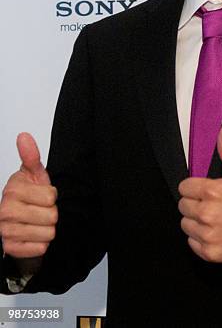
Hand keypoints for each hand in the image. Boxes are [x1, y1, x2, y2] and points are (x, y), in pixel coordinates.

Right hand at [0, 133, 57, 258]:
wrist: (20, 222)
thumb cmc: (29, 197)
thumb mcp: (33, 174)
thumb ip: (31, 156)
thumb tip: (24, 136)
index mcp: (13, 189)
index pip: (51, 196)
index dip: (52, 196)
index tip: (42, 196)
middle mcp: (6, 210)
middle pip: (51, 216)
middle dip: (51, 214)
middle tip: (41, 211)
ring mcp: (6, 231)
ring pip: (48, 233)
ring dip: (47, 229)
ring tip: (38, 223)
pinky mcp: (11, 248)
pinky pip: (40, 248)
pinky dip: (41, 244)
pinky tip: (34, 236)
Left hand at [178, 125, 221, 262]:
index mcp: (213, 192)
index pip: (184, 187)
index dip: (194, 187)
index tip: (205, 190)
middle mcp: (207, 213)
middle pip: (182, 205)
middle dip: (194, 202)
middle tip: (211, 204)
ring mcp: (207, 234)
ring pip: (185, 224)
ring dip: (195, 221)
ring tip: (213, 218)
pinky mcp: (209, 252)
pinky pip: (191, 242)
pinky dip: (200, 238)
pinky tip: (214, 231)